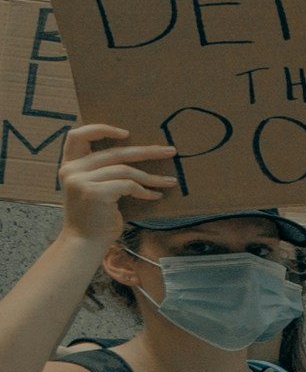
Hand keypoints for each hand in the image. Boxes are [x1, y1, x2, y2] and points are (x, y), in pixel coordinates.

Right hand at [51, 123, 171, 243]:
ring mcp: (81, 180)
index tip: (127, 133)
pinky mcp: (94, 192)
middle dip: (146, 151)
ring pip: (125, 169)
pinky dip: (145, 190)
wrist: (84, 242)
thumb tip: (136, 153)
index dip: (101, 129)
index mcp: (69, 165)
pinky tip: (155, 196)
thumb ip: (102, 171)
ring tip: (170, 181)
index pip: (77, 135)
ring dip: (151, 176)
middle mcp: (72, 170)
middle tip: (170, 150)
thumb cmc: (94, 216)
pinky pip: (128, 185)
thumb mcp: (92, 188)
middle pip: (114, 152)